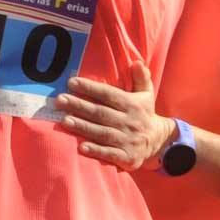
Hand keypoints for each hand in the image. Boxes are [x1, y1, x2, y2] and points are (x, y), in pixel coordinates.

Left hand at [56, 62, 173, 169]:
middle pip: (101, 113)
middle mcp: (129, 121)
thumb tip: (137, 62)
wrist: (159, 141)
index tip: (71, 83)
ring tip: (64, 121)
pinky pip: (109, 153)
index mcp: (132, 105)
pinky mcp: (127, 157)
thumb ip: (142, 78)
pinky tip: (81, 147)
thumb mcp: (147, 94)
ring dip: (83, 127)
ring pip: (102, 133)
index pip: (108, 94)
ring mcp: (128, 140)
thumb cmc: (144, 114)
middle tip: (60, 100)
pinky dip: (96, 150)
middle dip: (79, 106)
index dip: (90, 88)